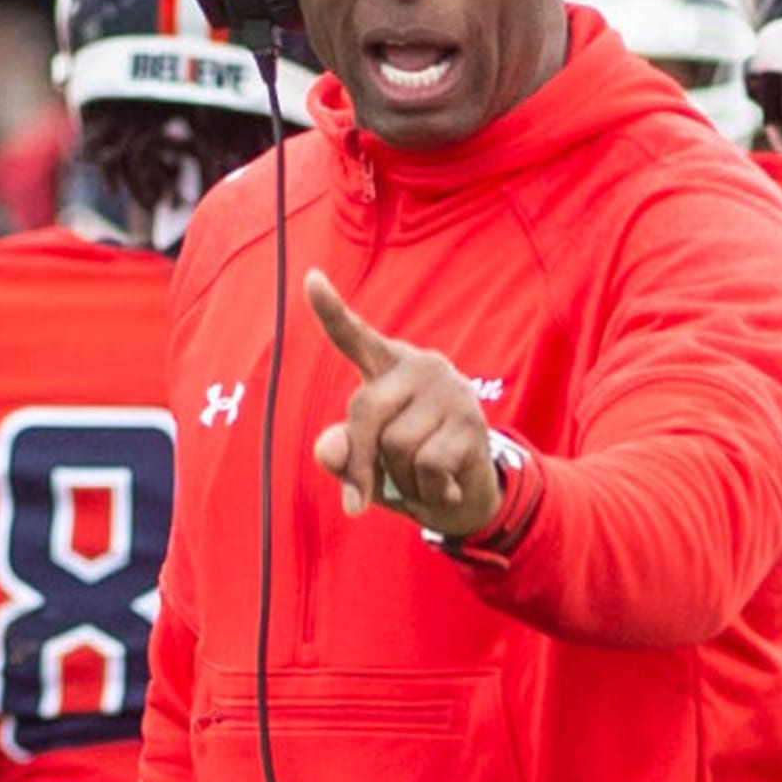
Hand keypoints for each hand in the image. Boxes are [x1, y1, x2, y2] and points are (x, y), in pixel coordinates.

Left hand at [305, 268, 502, 536]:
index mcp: (386, 367)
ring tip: (421, 480)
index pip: (353, 336)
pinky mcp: (471, 420)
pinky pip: (427, 466)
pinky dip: (428, 491)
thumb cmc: (406, 469)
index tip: (311, 279)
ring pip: (397, 446)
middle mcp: (419, 366)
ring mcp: (449, 389)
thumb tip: (326, 449)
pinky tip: (445, 486)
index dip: (330, 310)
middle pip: (365, 412)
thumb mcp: (367, 464)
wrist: (466, 497)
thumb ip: (343, 453)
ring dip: (402, 481)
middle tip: (358, 502)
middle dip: (360, 465)